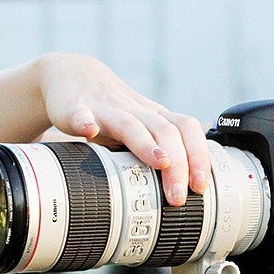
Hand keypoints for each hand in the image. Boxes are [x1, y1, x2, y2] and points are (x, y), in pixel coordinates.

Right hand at [35, 52, 210, 205]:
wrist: (73, 76)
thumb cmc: (115, 115)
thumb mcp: (145, 133)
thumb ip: (166, 155)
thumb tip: (193, 190)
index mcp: (157, 119)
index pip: (187, 131)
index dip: (198, 155)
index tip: (201, 186)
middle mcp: (138, 113)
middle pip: (165, 133)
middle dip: (178, 165)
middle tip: (178, 197)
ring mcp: (107, 110)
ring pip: (130, 124)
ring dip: (146, 144)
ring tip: (160, 162)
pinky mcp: (75, 108)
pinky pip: (79, 112)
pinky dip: (84, 120)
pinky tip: (87, 130)